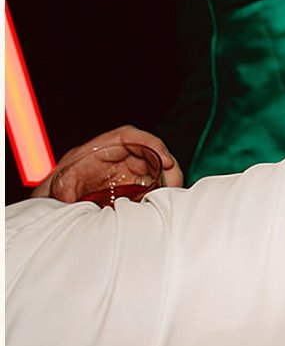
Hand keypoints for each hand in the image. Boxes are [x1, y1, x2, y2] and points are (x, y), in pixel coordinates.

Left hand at [32, 125, 184, 201]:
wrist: (48, 209)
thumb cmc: (51, 194)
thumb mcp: (57, 189)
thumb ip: (67, 188)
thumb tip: (80, 195)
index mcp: (96, 150)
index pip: (129, 137)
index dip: (151, 144)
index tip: (166, 159)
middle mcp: (113, 158)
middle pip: (148, 153)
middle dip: (166, 165)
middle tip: (175, 184)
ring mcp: (122, 172)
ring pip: (153, 168)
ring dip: (165, 180)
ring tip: (169, 195)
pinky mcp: (128, 187)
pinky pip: (149, 185)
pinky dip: (157, 192)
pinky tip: (158, 202)